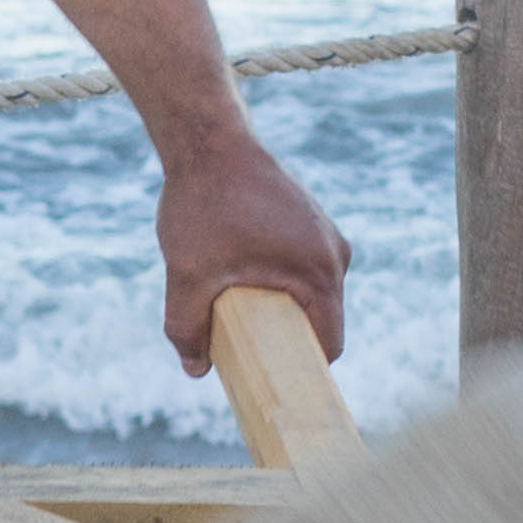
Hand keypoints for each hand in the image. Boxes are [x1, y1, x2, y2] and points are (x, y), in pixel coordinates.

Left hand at [156, 128, 350, 372]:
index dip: (301, 371)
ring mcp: (324, 235)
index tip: (270, 384)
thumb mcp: (188, 274)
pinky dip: (274, 281)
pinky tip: (235, 277)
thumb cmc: (203, 203)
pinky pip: (299, 268)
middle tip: (238, 351)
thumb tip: (196, 369)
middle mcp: (335, 254)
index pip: (327, 344)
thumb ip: (187, 327)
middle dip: (280, 339)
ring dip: (274, 307)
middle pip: (316, 320)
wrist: (208, 139)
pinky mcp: (308, 222)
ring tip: (231, 309)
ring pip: (306, 293)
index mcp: (321, 271)